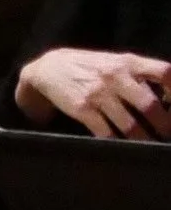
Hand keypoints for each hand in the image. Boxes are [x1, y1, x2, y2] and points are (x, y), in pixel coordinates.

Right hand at [15, 46, 170, 137]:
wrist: (50, 68)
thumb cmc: (93, 67)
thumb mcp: (117, 63)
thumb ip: (142, 76)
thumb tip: (170, 99)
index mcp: (129, 62)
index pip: (165, 72)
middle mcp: (116, 76)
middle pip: (150, 106)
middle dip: (164, 126)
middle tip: (168, 136)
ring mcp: (99, 93)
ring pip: (131, 126)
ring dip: (144, 141)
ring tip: (151, 147)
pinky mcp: (83, 109)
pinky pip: (107, 134)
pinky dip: (119, 143)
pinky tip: (125, 147)